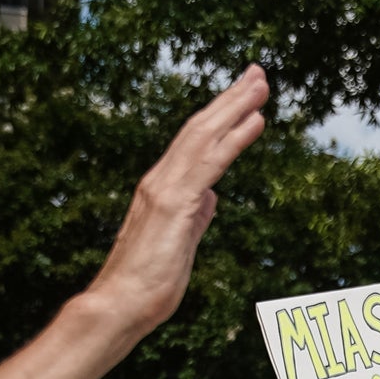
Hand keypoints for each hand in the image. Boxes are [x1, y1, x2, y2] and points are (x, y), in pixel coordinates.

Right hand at [86, 67, 267, 338]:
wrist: (119, 305)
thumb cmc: (147, 284)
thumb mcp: (179, 244)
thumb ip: (194, 217)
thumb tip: (210, 200)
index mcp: (163, 189)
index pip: (195, 143)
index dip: (220, 117)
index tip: (246, 99)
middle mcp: (161, 180)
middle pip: (200, 128)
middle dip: (231, 99)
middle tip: (258, 73)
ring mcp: (166, 189)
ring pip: (205, 135)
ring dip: (235, 106)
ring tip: (261, 84)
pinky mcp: (175, 204)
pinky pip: (210, 162)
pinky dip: (233, 138)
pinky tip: (255, 121)